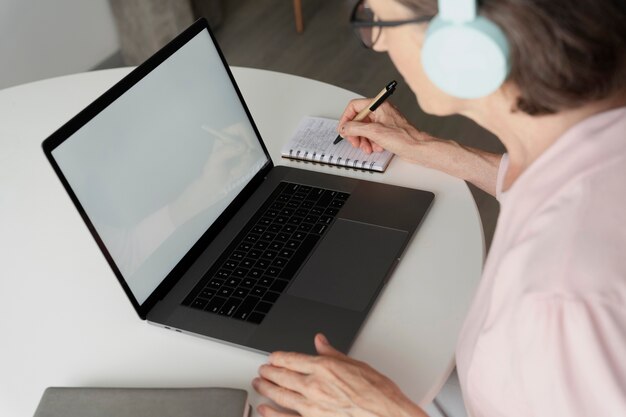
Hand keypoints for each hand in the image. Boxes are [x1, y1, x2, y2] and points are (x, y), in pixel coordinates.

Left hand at [252, 333, 427, 416]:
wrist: (386, 415)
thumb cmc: (377, 393)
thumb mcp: (355, 364)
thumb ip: (333, 353)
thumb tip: (321, 342)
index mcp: (323, 368)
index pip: (292, 359)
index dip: (279, 357)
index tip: (272, 357)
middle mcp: (314, 386)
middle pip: (283, 376)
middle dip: (269, 372)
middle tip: (262, 370)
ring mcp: (311, 407)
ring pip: (280, 395)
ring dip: (267, 389)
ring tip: (259, 385)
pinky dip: (272, 414)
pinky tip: (264, 410)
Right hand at [337, 100, 441, 168]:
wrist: (417, 149)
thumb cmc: (404, 138)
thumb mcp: (374, 132)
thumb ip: (355, 128)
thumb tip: (344, 128)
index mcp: (379, 105)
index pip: (355, 106)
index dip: (346, 118)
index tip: (343, 129)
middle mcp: (381, 111)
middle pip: (359, 120)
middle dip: (355, 133)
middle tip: (355, 142)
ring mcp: (384, 122)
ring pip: (365, 130)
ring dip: (363, 140)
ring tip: (367, 148)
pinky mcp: (387, 132)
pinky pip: (372, 136)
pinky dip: (371, 143)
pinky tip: (377, 148)